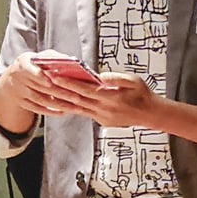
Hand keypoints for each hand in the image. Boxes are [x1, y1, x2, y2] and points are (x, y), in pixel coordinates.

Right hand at [0, 51, 69, 127]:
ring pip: (41, 100)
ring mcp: (20, 92)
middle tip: (77, 98)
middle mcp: (19, 78)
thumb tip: (72, 61)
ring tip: (76, 108)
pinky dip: (51, 111)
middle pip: (41, 88)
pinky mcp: (22, 103)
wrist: (14, 77)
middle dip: (61, 93)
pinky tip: (64, 112)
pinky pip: (37, 109)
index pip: (32, 71)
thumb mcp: (40, 57)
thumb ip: (54, 58)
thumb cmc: (35, 65)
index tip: (53, 81)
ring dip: (59, 105)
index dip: (42, 77)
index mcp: (23, 64)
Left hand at [45, 71, 159, 127]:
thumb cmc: (143, 95)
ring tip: (50, 90)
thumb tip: (100, 76)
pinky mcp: (102, 121)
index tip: (55, 75)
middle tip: (45, 81)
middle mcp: (104, 109)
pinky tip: (64, 100)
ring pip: (78, 108)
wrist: (150, 114)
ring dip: (63, 99)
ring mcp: (102, 117)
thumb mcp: (134, 80)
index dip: (68, 82)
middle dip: (60, 89)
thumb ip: (116, 78)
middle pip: (77, 99)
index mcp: (111, 98)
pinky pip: (84, 113)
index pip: (84, 89)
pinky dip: (73, 107)